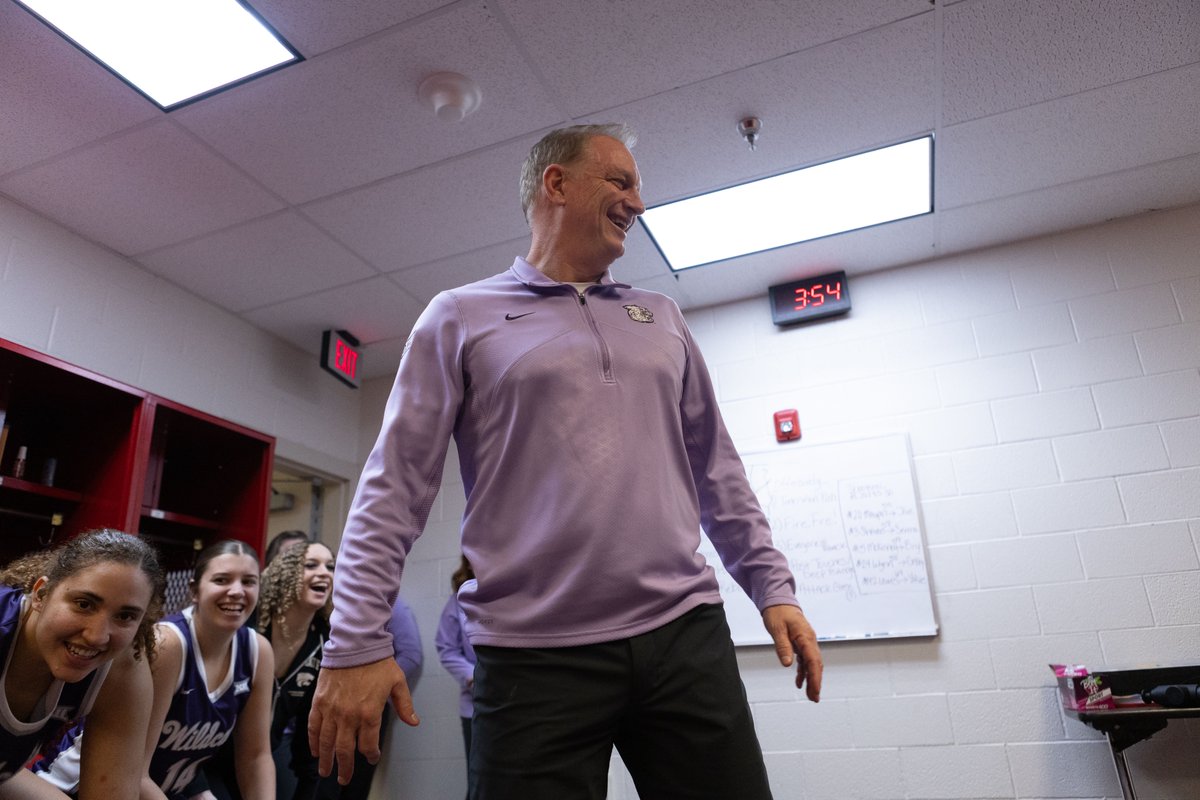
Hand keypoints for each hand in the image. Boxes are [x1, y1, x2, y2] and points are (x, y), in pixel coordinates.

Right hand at [308, 658, 418, 784]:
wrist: (355, 644)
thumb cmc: (378, 662)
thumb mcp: (398, 682)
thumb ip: (404, 705)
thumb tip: (413, 722)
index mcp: (369, 714)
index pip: (368, 745)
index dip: (370, 755)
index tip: (371, 758)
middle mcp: (349, 716)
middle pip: (345, 750)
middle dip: (345, 768)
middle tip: (344, 779)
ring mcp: (332, 710)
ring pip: (327, 742)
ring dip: (326, 760)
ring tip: (326, 771)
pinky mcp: (319, 702)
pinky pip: (314, 727)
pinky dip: (313, 741)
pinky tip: (315, 750)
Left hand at [762, 604, 822, 701]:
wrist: (779, 601)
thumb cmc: (778, 612)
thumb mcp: (777, 629)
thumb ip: (782, 646)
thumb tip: (788, 664)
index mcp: (805, 637)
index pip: (813, 661)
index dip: (815, 677)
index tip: (815, 690)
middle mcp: (809, 640)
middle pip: (816, 665)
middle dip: (816, 682)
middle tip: (814, 698)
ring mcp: (806, 642)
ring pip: (812, 664)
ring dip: (811, 679)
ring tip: (810, 695)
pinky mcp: (801, 643)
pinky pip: (805, 660)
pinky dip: (803, 672)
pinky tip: (799, 682)